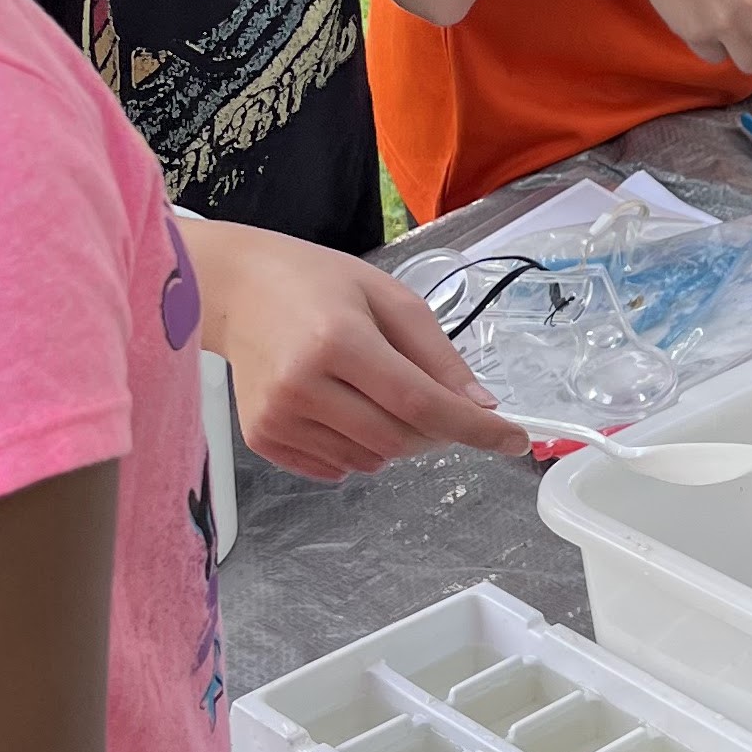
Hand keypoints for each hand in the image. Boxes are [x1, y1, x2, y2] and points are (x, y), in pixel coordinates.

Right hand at [192, 222, 529, 479]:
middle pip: (399, 440)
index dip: (474, 428)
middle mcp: (303, 384)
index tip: (515, 440)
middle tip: (431, 398)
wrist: (237, 288)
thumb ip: (438, 355)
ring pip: (370, 461)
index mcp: (340, 341)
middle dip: (434, 431)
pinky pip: (335, 467)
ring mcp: (278, 415)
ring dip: (394, 439)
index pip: (421, 403)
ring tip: (370, 389)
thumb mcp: (390, 298)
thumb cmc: (318, 284)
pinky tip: (341, 406)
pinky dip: (357, 448)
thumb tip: (481, 406)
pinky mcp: (262, 436)